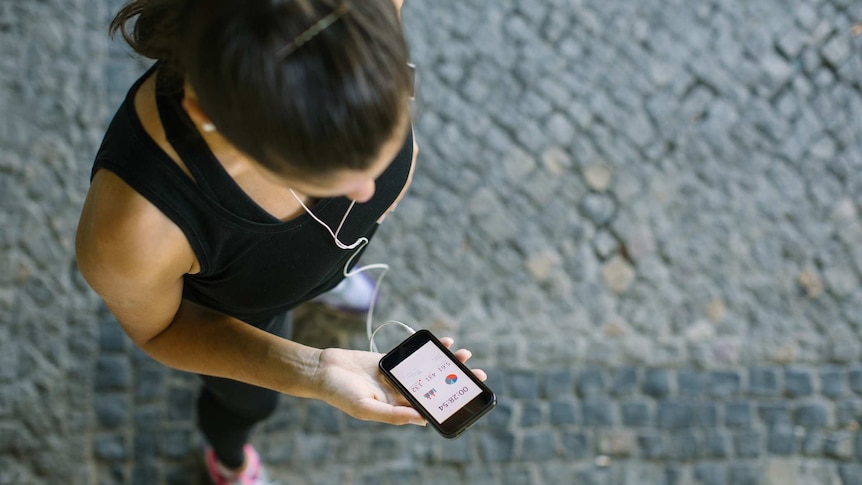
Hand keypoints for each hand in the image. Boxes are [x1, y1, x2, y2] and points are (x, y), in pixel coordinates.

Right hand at [311, 337, 485, 425]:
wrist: (323, 369)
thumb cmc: (340, 394)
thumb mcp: (365, 408)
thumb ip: (392, 414)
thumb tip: (421, 419)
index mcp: (396, 409)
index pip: (428, 407)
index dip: (448, 403)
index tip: (467, 398)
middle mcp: (399, 394)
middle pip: (434, 387)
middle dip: (455, 380)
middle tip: (478, 374)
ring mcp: (397, 376)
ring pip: (428, 369)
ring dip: (446, 363)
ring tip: (465, 356)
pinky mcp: (392, 360)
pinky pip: (415, 355)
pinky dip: (429, 349)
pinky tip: (444, 343)